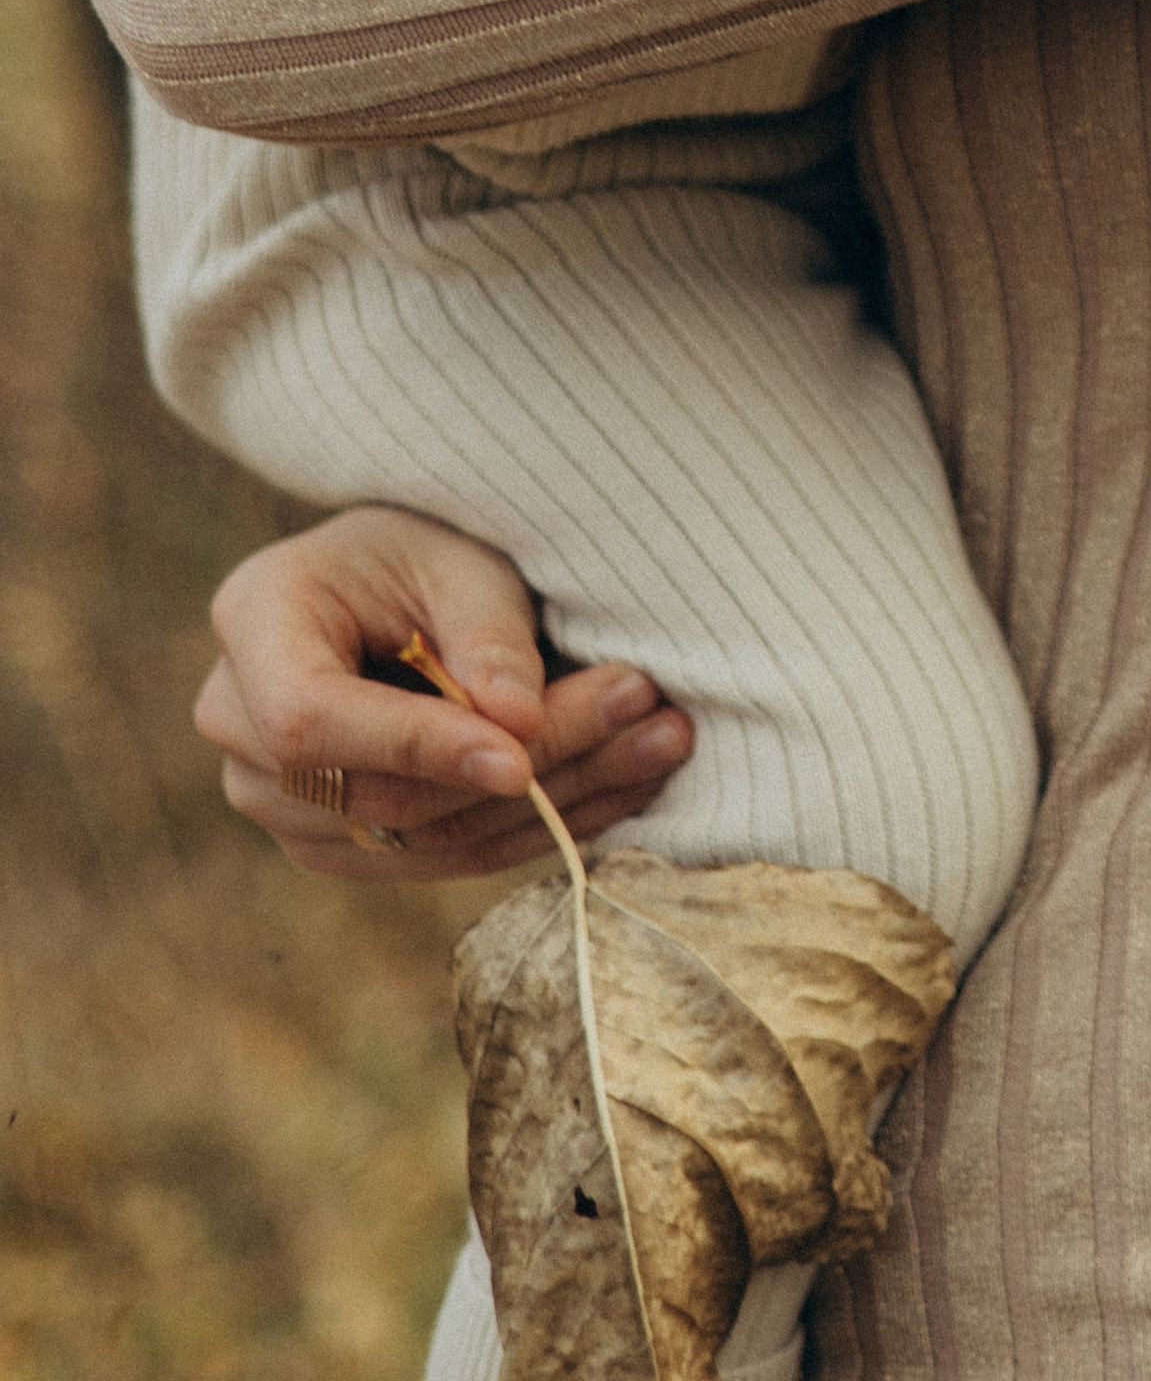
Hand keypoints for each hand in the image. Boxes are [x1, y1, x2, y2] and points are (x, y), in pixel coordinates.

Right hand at [196, 504, 694, 882]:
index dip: (417, 746)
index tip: (522, 757)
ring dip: (555, 803)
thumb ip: (485, 634)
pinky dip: (536, 826)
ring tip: (662, 740)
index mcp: (254, 622)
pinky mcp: (335, 842)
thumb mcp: (458, 555)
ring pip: (419, 837)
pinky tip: (625, 784)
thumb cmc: (422, 545)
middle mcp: (237, 724)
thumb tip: (518, 728)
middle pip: (377, 792)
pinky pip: (437, 857)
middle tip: (652, 715)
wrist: (394, 578)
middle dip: (528, 765)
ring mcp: (278, 799)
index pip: (312, 721)